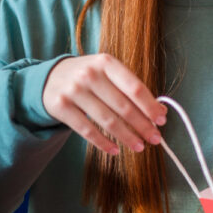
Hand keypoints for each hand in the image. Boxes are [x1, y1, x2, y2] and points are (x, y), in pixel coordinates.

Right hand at [42, 53, 166, 154]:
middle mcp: (89, 74)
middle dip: (142, 125)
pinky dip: (103, 143)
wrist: (51, 77)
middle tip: (155, 138)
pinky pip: (87, 130)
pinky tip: (115, 150)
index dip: (150, 106)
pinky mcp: (61, 107)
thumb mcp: (107, 72)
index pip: (134, 87)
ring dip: (126, 137)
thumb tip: (159, 111)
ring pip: (107, 120)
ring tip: (139, 146)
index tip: (162, 120)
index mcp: (105, 62)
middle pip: (123, 106)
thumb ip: (130, 87)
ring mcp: (73, 91)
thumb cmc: (88, 76)